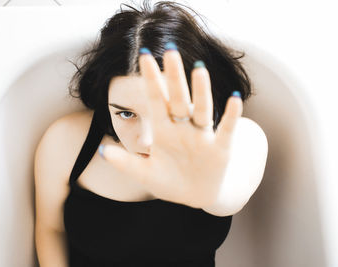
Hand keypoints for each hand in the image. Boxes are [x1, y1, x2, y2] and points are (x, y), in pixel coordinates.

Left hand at [99, 43, 242, 208]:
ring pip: (201, 109)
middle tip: (170, 51)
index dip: (151, 80)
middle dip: (173, 77)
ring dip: (200, 91)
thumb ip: (125, 163)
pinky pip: (226, 129)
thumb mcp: (144, 174)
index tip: (144, 56)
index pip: (156, 100)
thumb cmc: (168, 181)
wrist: (193, 196)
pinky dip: (230, 116)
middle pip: (177, 99)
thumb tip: (103, 151)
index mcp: (163, 131)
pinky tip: (234, 98)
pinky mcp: (219, 148)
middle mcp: (182, 128)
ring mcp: (201, 136)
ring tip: (199, 70)